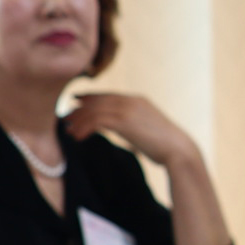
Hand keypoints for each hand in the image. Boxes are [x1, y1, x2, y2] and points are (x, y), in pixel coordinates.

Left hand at [63, 89, 203, 168]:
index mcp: (138, 100)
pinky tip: (78, 137)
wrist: (178, 150)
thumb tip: (125, 131)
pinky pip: (96, 121)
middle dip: (80, 108)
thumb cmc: (167, 146)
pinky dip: (84, 128)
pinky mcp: (123, 121)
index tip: (76, 101)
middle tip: (66, 117)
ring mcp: (127, 110)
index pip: (108, 95)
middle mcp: (131, 101)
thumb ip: (135, 125)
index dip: (90, 97)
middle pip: (98, 100)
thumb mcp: (149, 129)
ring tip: (69, 130)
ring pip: (94, 110)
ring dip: (79, 120)